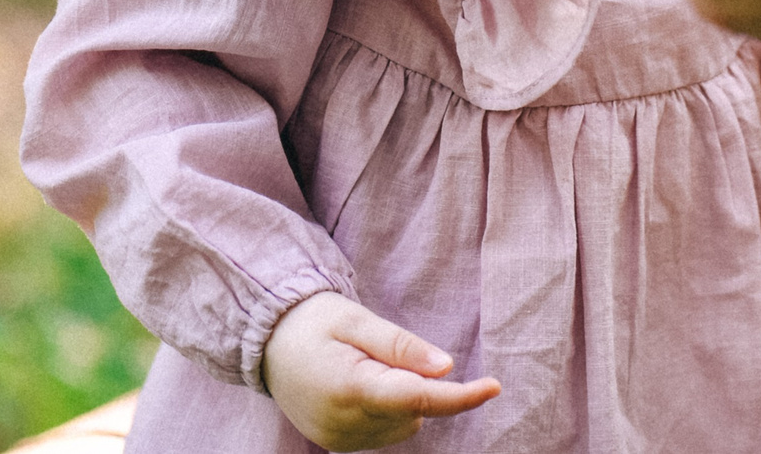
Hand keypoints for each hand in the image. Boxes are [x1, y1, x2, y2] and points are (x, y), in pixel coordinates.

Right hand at [262, 291, 498, 449]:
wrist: (266, 342)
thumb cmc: (314, 321)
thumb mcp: (358, 320)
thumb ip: (402, 346)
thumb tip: (447, 367)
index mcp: (350, 388)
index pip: (418, 399)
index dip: (460, 396)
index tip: (494, 386)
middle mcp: (344, 424)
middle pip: (414, 412)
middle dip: (419, 383)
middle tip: (379, 351)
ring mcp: (338, 439)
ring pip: (404, 424)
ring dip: (404, 398)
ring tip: (363, 366)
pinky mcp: (336, 444)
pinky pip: (385, 431)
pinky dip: (388, 409)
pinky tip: (359, 384)